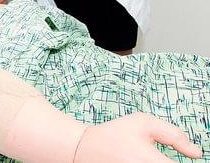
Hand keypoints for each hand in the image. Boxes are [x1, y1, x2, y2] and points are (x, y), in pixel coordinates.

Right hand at [74, 112, 202, 162]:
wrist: (86, 149)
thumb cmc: (115, 134)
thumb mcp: (143, 123)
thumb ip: (174, 136)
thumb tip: (196, 153)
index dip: (185, 161)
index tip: (185, 155)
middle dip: (171, 162)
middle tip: (160, 155)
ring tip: (149, 157)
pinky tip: (144, 160)